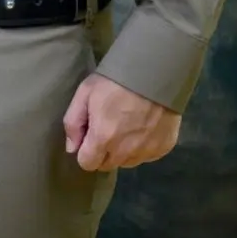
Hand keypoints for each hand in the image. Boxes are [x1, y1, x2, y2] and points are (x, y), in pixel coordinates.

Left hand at [63, 72, 180, 170]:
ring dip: (122, 151)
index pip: (88, 164)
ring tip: (125, 125)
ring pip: (127, 162)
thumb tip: (72, 148)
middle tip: (107, 127)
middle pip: (108, 164)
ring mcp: (147, 151)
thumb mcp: (85, 94)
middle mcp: (125, 152)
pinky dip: (142, 146)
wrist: (154, 73)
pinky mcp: (164, 148)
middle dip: (103, 151)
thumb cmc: (114, 81)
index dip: (85, 151)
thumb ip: (73, 123)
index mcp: (103, 139)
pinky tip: (142, 126)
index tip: (89, 136)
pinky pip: (147, 156)